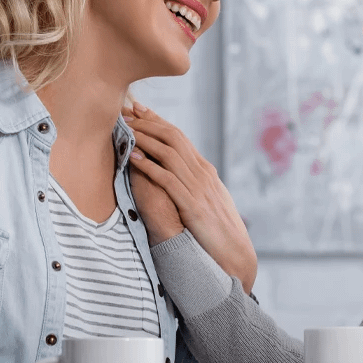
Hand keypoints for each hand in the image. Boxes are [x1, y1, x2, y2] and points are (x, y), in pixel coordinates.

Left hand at [125, 103, 257, 293]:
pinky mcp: (192, 205)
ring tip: (126, 129)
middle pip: (174, 138)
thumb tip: (179, 178)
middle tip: (126, 112)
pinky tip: (134, 158)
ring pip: (169, 154)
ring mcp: (199, 188)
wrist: (235, 253)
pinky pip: (168, 180)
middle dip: (149, 123)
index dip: (158, 122)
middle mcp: (203, 174)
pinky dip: (150, 166)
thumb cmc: (220, 231)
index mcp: (206, 171)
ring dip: (146, 139)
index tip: (139, 110)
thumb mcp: (209, 201)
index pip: (180, 138)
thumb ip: (194, 186)